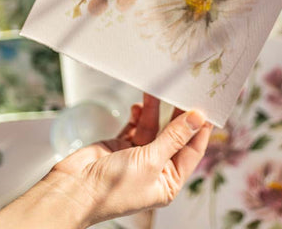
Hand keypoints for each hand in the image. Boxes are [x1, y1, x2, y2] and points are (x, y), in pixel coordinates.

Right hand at [0, 95, 211, 228]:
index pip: (192, 150)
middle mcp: (156, 169)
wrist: (74, 190)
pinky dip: (139, 114)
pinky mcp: (121, 145)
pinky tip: (139, 104)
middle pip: (174, 136)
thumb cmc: (113, 188)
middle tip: (185, 91)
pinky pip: (136, 125)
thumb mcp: (150, 161)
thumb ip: (174, 137)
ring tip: (157, 91)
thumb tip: (197, 118)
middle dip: (178, 114)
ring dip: (155, 109)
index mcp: (168, 182)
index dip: (201, 129)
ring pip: (154, 127)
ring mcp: (138, 156)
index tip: (208, 106)